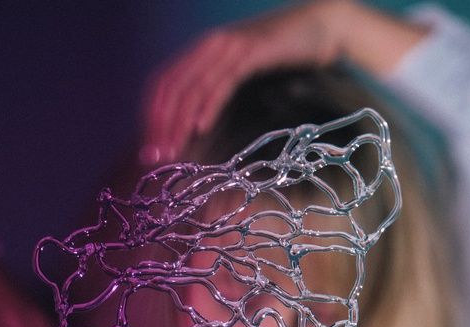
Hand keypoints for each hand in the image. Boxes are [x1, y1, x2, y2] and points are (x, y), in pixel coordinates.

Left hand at [141, 0, 427, 164]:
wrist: (320, 26)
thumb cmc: (280, 56)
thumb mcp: (239, 74)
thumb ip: (215, 90)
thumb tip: (195, 127)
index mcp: (200, 51)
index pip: (162, 85)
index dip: (151, 118)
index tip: (148, 149)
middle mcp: (208, 45)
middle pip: (171, 89)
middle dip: (159, 126)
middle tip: (155, 158)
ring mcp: (229, 46)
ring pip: (193, 87)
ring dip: (179, 122)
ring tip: (173, 151)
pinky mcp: (252, 52)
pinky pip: (223, 82)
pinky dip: (208, 106)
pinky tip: (200, 128)